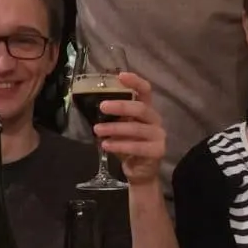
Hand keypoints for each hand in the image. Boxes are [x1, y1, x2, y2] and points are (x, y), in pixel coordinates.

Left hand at [94, 71, 165, 186]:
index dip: (135, 82)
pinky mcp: (157, 151)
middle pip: (140, 108)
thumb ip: (111, 117)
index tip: (121, 76)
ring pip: (136, 128)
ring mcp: (158, 135)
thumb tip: (89, 106)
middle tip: (102, 106)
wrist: (139, 171)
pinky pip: (137, 146)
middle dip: (120, 106)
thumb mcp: (118, 128)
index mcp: (146, 110)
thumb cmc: (128, 145)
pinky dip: (120, 145)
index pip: (145, 90)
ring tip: (97, 130)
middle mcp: (155, 120)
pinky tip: (106, 146)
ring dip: (115, 128)